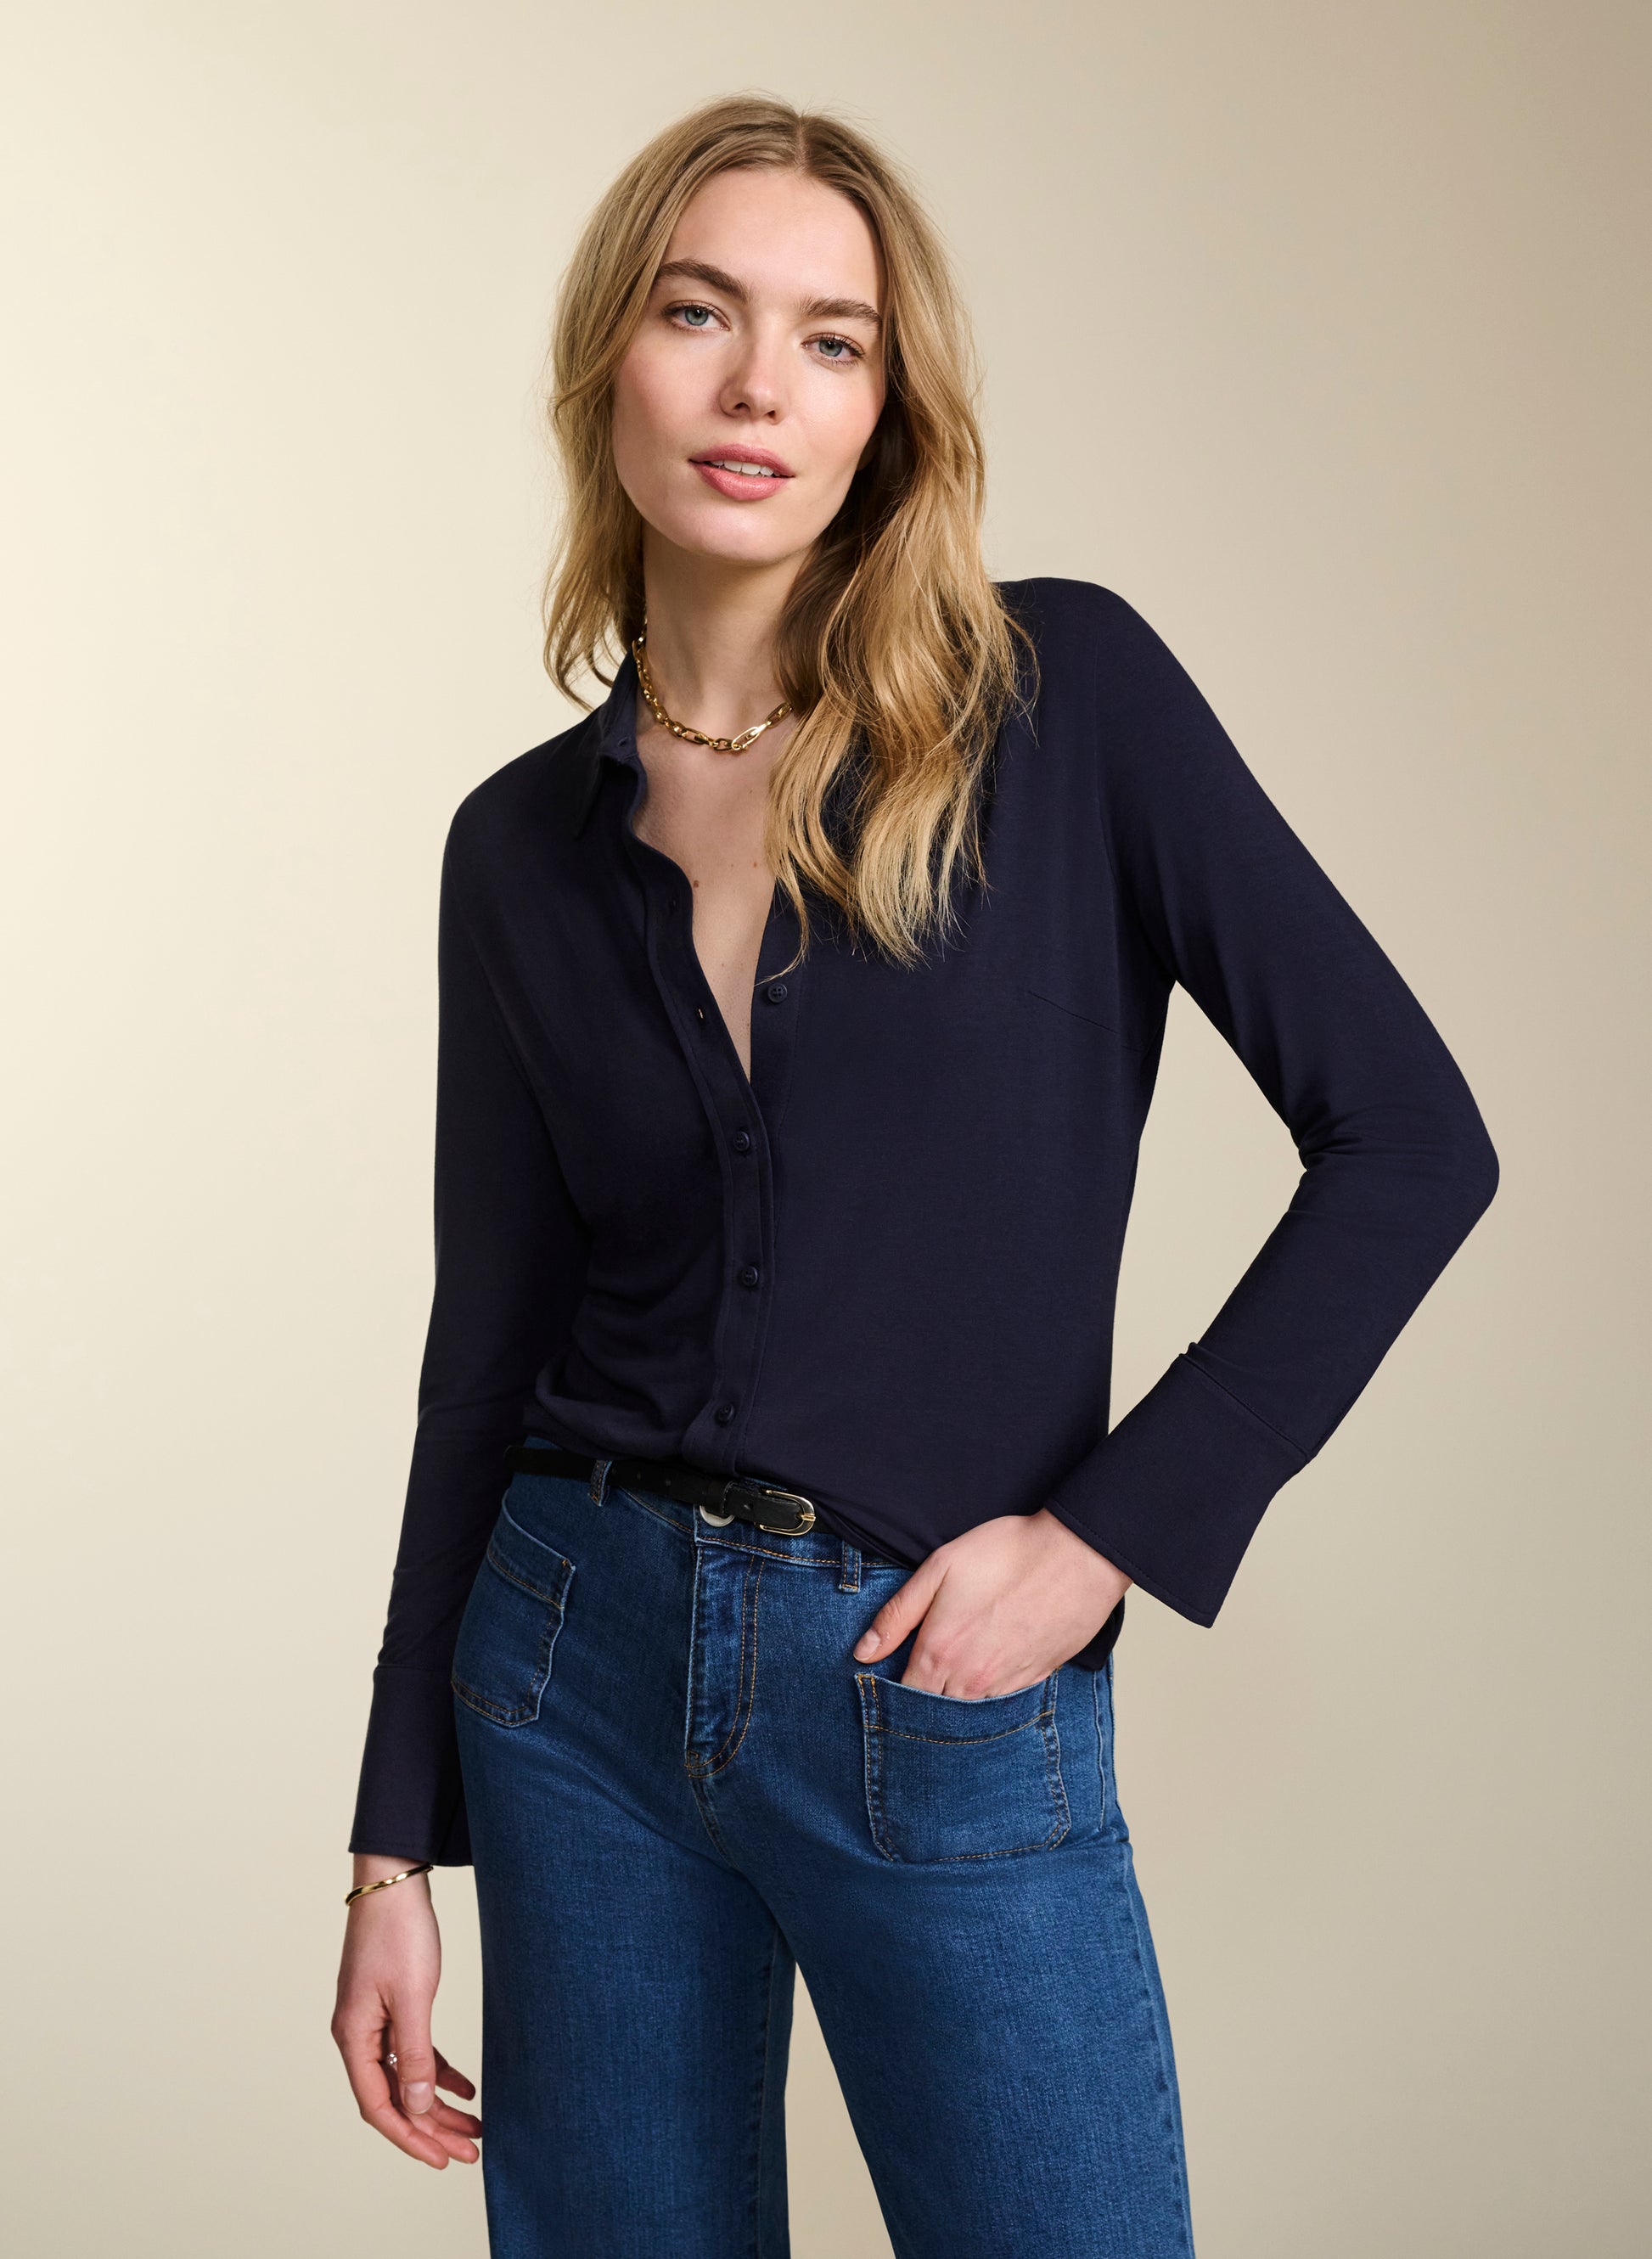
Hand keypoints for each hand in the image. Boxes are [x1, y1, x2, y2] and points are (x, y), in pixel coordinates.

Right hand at [331, 1858, 481, 2169]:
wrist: (393, 1879)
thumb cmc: (398, 1931)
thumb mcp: (413, 1996)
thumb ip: (416, 2054)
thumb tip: (418, 2107)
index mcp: (353, 2037)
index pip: (379, 2107)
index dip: (410, 2138)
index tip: (443, 2160)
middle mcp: (358, 2034)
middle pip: (395, 2098)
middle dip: (431, 2129)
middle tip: (470, 2153)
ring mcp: (373, 2020)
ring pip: (407, 2078)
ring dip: (438, 2104)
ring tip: (474, 2127)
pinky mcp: (391, 2004)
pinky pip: (415, 2051)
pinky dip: (439, 2071)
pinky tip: (466, 2087)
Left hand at [851, 1509, 1130, 1697]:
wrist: (1076, 1556)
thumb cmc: (1006, 1553)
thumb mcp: (940, 1568)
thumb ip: (898, 1614)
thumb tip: (862, 1652)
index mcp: (940, 1651)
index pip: (904, 1696)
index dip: (890, 1694)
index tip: (884, 1684)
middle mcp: (971, 1679)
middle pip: (934, 1712)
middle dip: (921, 1704)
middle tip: (916, 1687)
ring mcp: (1006, 1684)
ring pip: (968, 1712)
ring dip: (955, 1703)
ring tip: (952, 1679)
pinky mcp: (1034, 1680)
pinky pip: (1002, 1703)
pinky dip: (989, 1696)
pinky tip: (987, 1674)